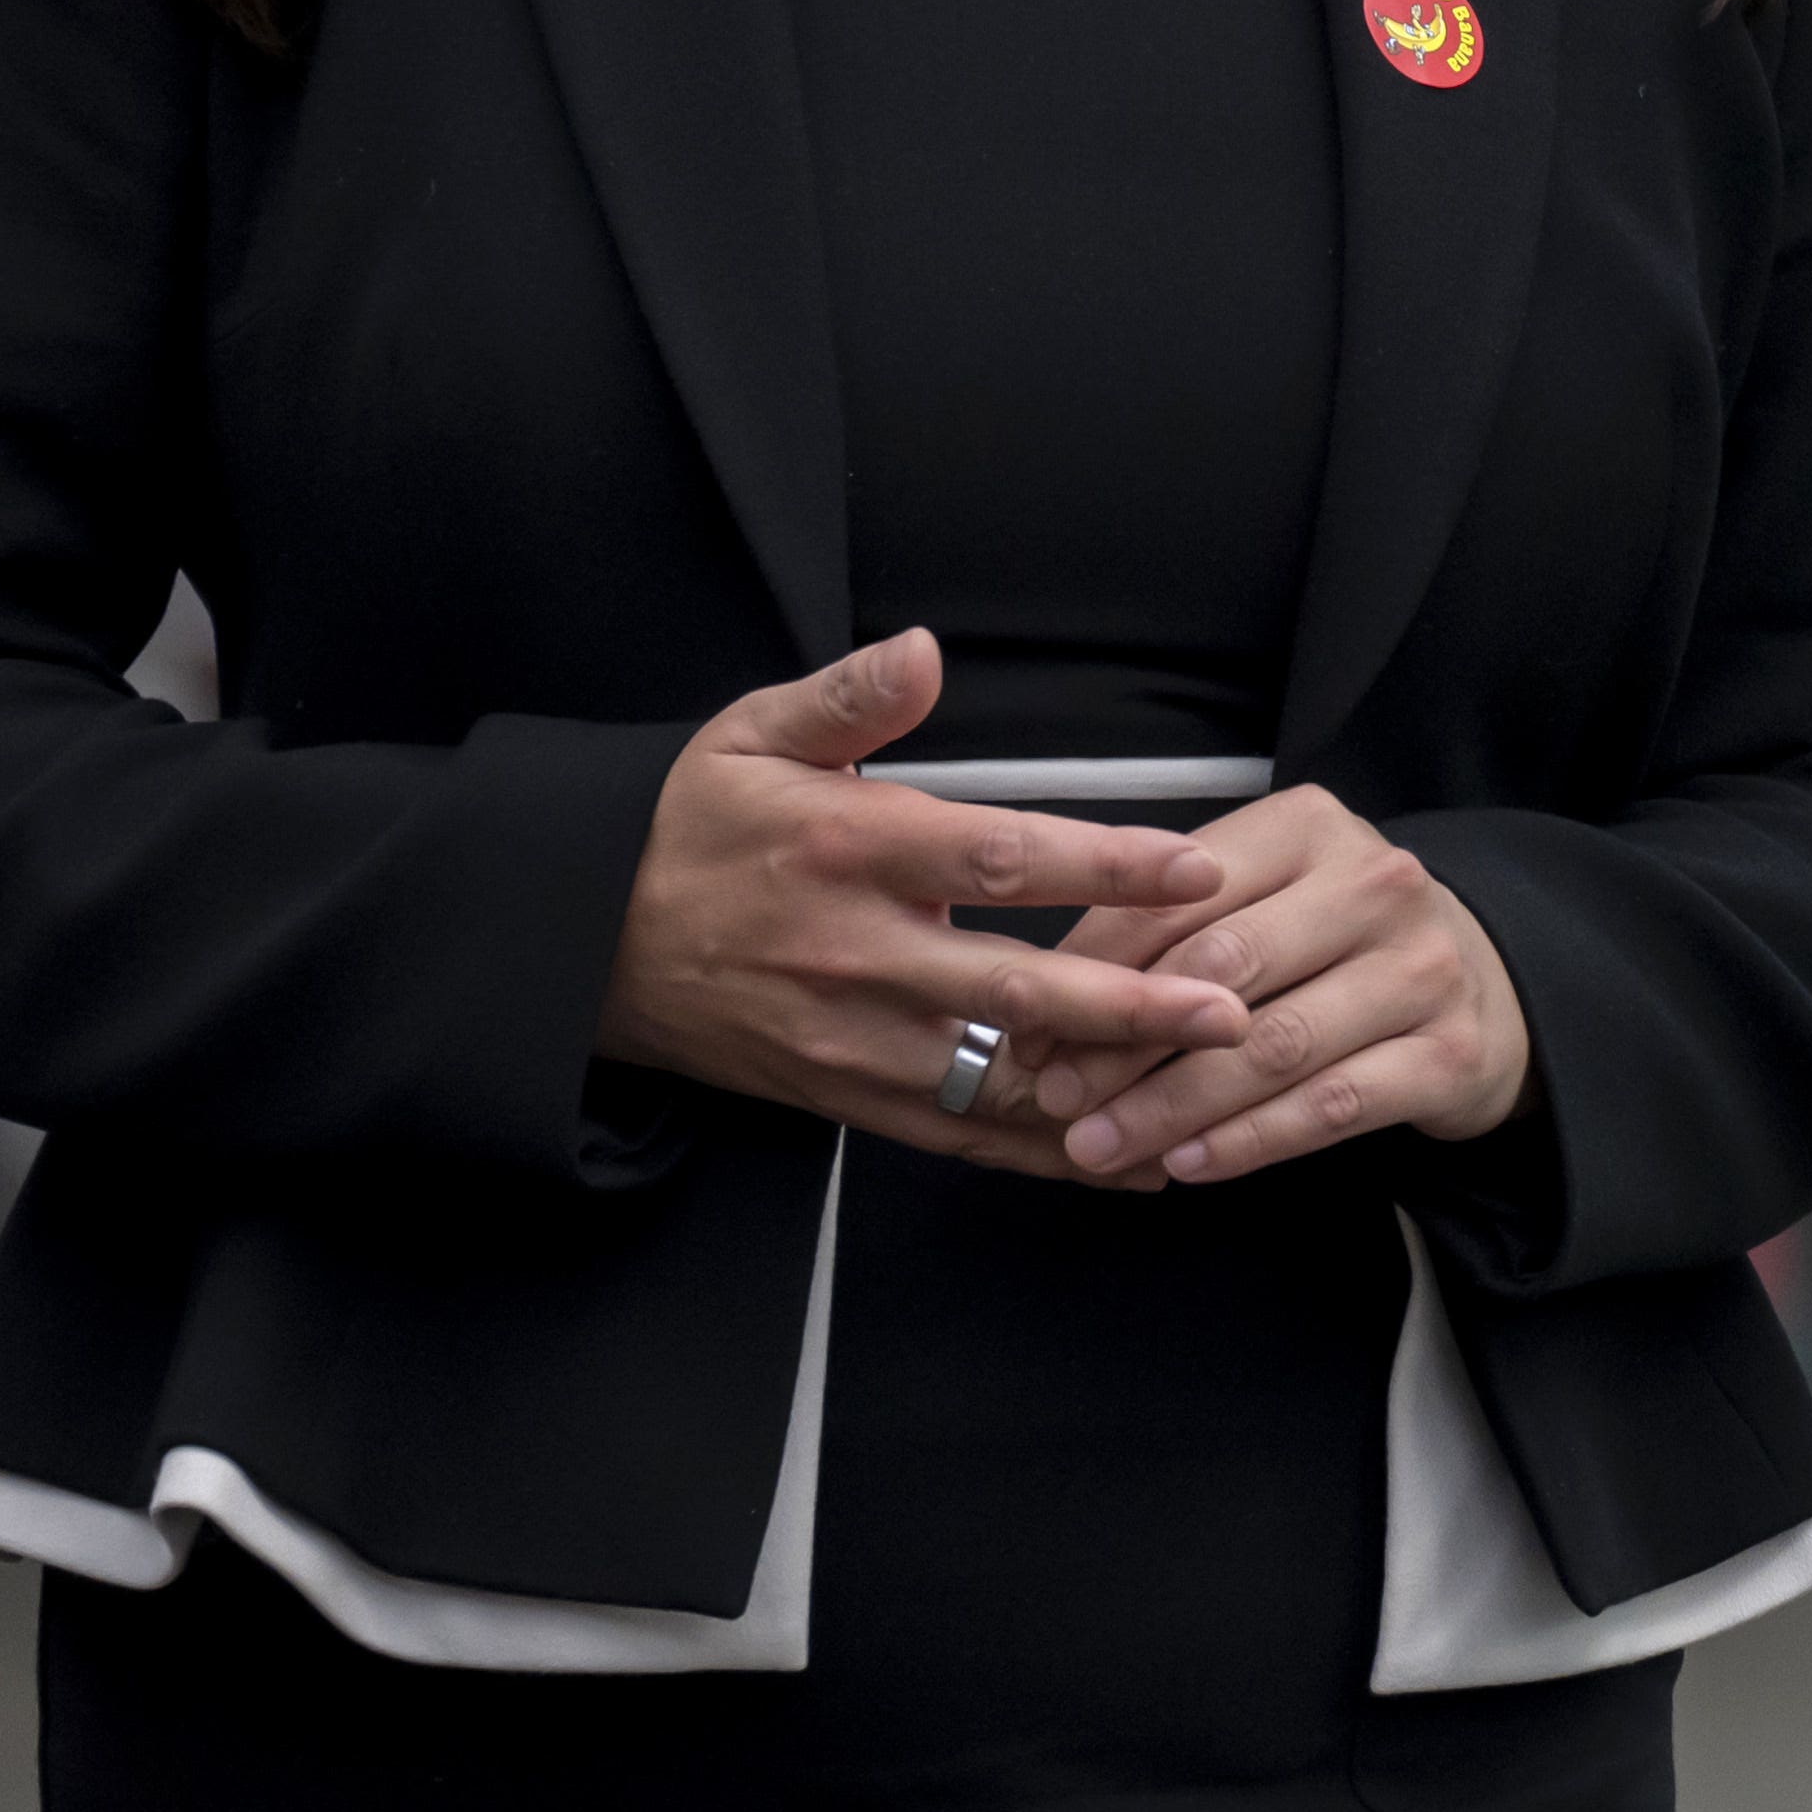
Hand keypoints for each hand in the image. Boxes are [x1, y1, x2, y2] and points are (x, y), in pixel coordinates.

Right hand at [593, 632, 1248, 1167]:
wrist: (583, 943)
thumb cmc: (686, 830)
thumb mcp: (750, 737)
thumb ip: (849, 699)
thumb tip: (923, 649)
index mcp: (849, 850)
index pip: (998, 858)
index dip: (1101, 867)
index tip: (1192, 870)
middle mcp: (856, 953)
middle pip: (1011, 989)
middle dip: (1129, 1007)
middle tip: (1229, 1012)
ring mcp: (850, 1038)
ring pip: (992, 1080)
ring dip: (1102, 1091)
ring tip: (1205, 1093)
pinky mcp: (843, 1096)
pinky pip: (958, 1138)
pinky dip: (1044, 1156)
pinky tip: (1127, 1162)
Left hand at [1031, 786, 1538, 1184]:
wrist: (1485, 982)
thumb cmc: (1334, 942)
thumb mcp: (1260, 901)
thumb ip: (1164, 933)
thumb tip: (1043, 1009)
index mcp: (1309, 828)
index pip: (1176, 898)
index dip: (1092, 969)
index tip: (1031, 1033)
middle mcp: (1377, 884)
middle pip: (1222, 970)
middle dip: (1122, 1044)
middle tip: (1055, 1100)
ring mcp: (1423, 968)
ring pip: (1272, 1045)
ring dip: (1171, 1106)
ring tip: (1100, 1146)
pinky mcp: (1452, 1052)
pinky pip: (1331, 1105)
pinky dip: (1249, 1140)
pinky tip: (1187, 1165)